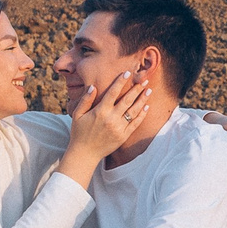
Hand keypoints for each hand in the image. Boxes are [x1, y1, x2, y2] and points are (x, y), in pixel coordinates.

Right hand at [59, 64, 155, 183]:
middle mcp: (111, 119)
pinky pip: (135, 124)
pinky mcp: (123, 136)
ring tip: (149, 91)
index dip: (121, 82)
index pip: (113, 93)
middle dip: (136, 89)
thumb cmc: (79, 133)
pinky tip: (146, 107)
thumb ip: (85, 100)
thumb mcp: (77, 115)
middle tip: (144, 80)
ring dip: (142, 100)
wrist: (85, 154)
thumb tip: (93, 86)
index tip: (127, 73)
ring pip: (133, 111)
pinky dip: (142, 115)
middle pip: (127, 100)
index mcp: (100, 111)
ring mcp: (119, 128)